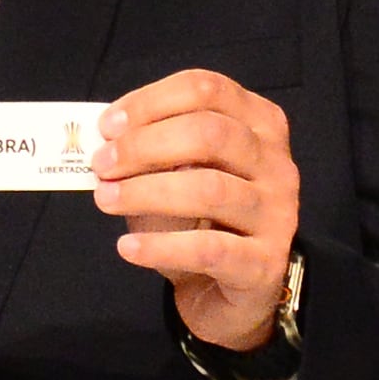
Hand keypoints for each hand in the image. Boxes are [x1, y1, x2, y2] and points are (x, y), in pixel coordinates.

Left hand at [92, 68, 299, 349]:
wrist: (231, 289)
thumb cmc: (199, 218)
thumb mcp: (177, 171)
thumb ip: (152, 147)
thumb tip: (106, 139)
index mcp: (258, 124)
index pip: (207, 90)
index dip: (150, 102)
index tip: (107, 127)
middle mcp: (276, 163)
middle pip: (210, 133)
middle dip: (144, 145)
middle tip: (102, 164)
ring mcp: (277, 213)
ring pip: (210, 189)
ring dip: (146, 191)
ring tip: (106, 200)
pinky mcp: (264, 263)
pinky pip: (209, 249)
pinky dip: (160, 246)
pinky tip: (128, 248)